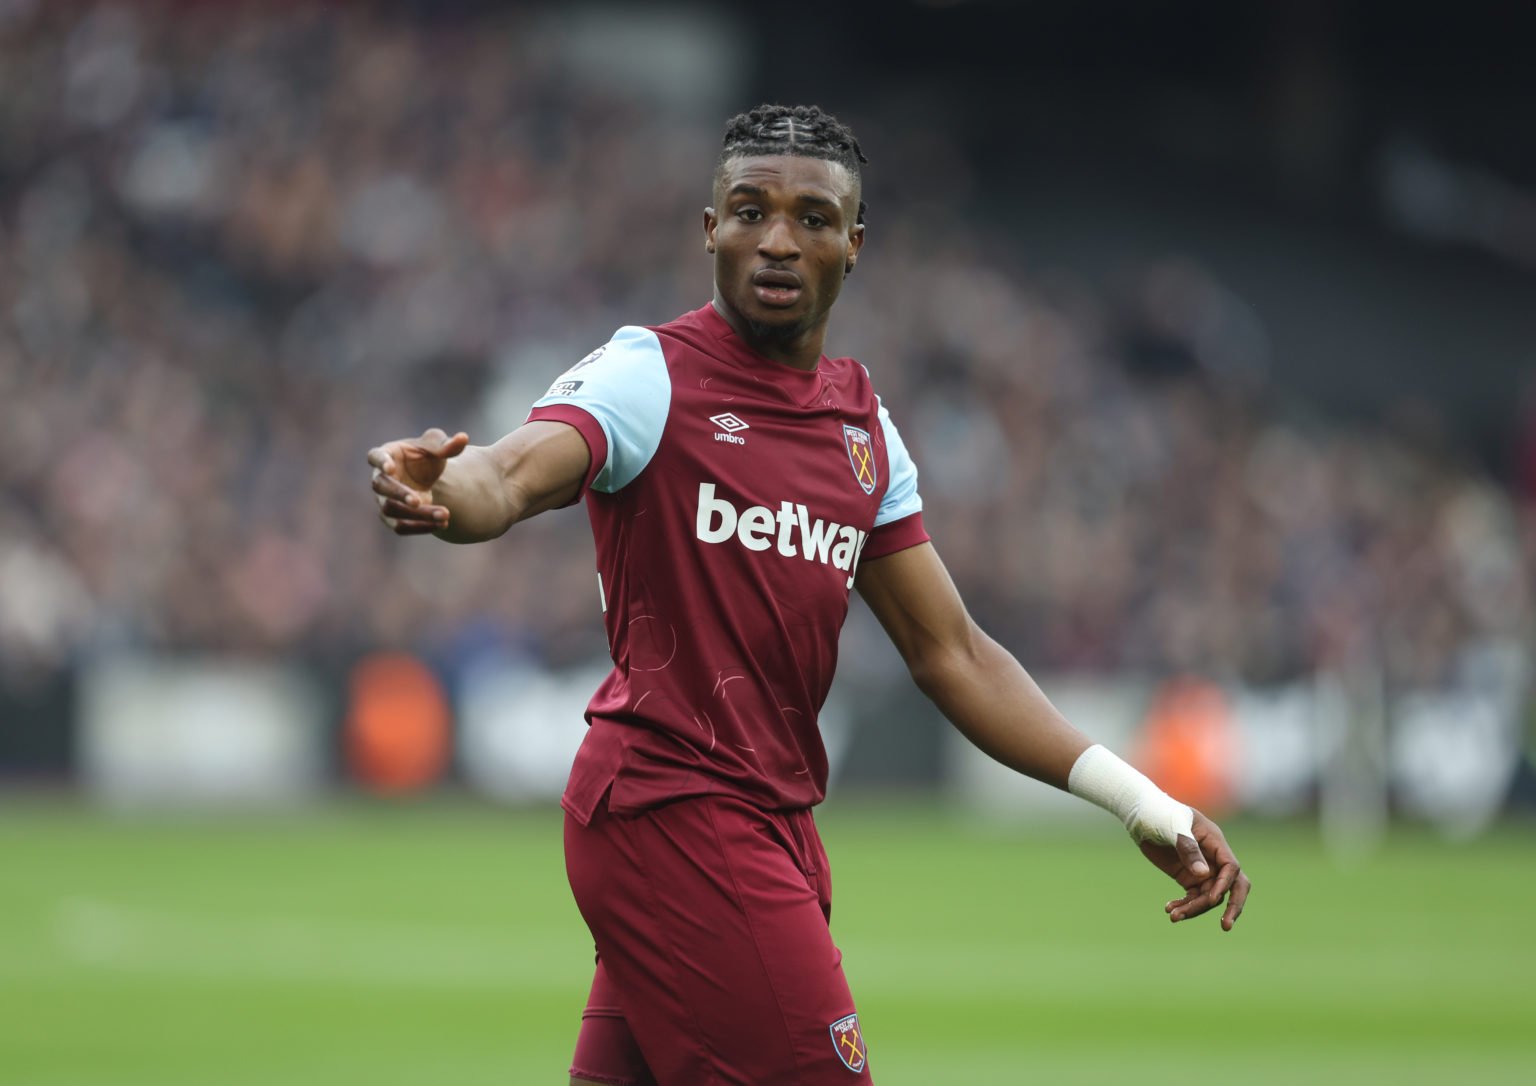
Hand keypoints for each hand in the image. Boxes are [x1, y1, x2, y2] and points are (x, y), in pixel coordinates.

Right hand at [367, 428, 468, 534]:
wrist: (428, 476)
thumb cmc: (427, 456)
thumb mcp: (438, 446)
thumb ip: (447, 444)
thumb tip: (463, 438)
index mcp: (388, 454)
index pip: (375, 456)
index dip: (380, 462)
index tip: (390, 468)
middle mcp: (380, 477)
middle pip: (381, 487)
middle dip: (399, 494)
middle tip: (418, 501)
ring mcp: (384, 499)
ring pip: (391, 511)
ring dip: (418, 515)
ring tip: (445, 514)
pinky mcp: (393, 516)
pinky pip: (400, 526)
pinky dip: (421, 527)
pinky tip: (442, 524)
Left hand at [1137, 809, 1250, 930]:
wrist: (1140, 816)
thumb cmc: (1159, 814)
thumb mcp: (1172, 827)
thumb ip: (1188, 848)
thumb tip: (1203, 874)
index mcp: (1214, 841)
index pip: (1231, 867)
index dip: (1224, 884)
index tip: (1211, 899)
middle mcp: (1212, 858)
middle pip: (1233, 885)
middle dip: (1233, 906)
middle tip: (1226, 926)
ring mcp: (1201, 869)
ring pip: (1208, 896)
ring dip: (1194, 909)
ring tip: (1174, 916)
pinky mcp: (1187, 877)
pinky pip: (1192, 897)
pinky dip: (1184, 905)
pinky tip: (1169, 910)